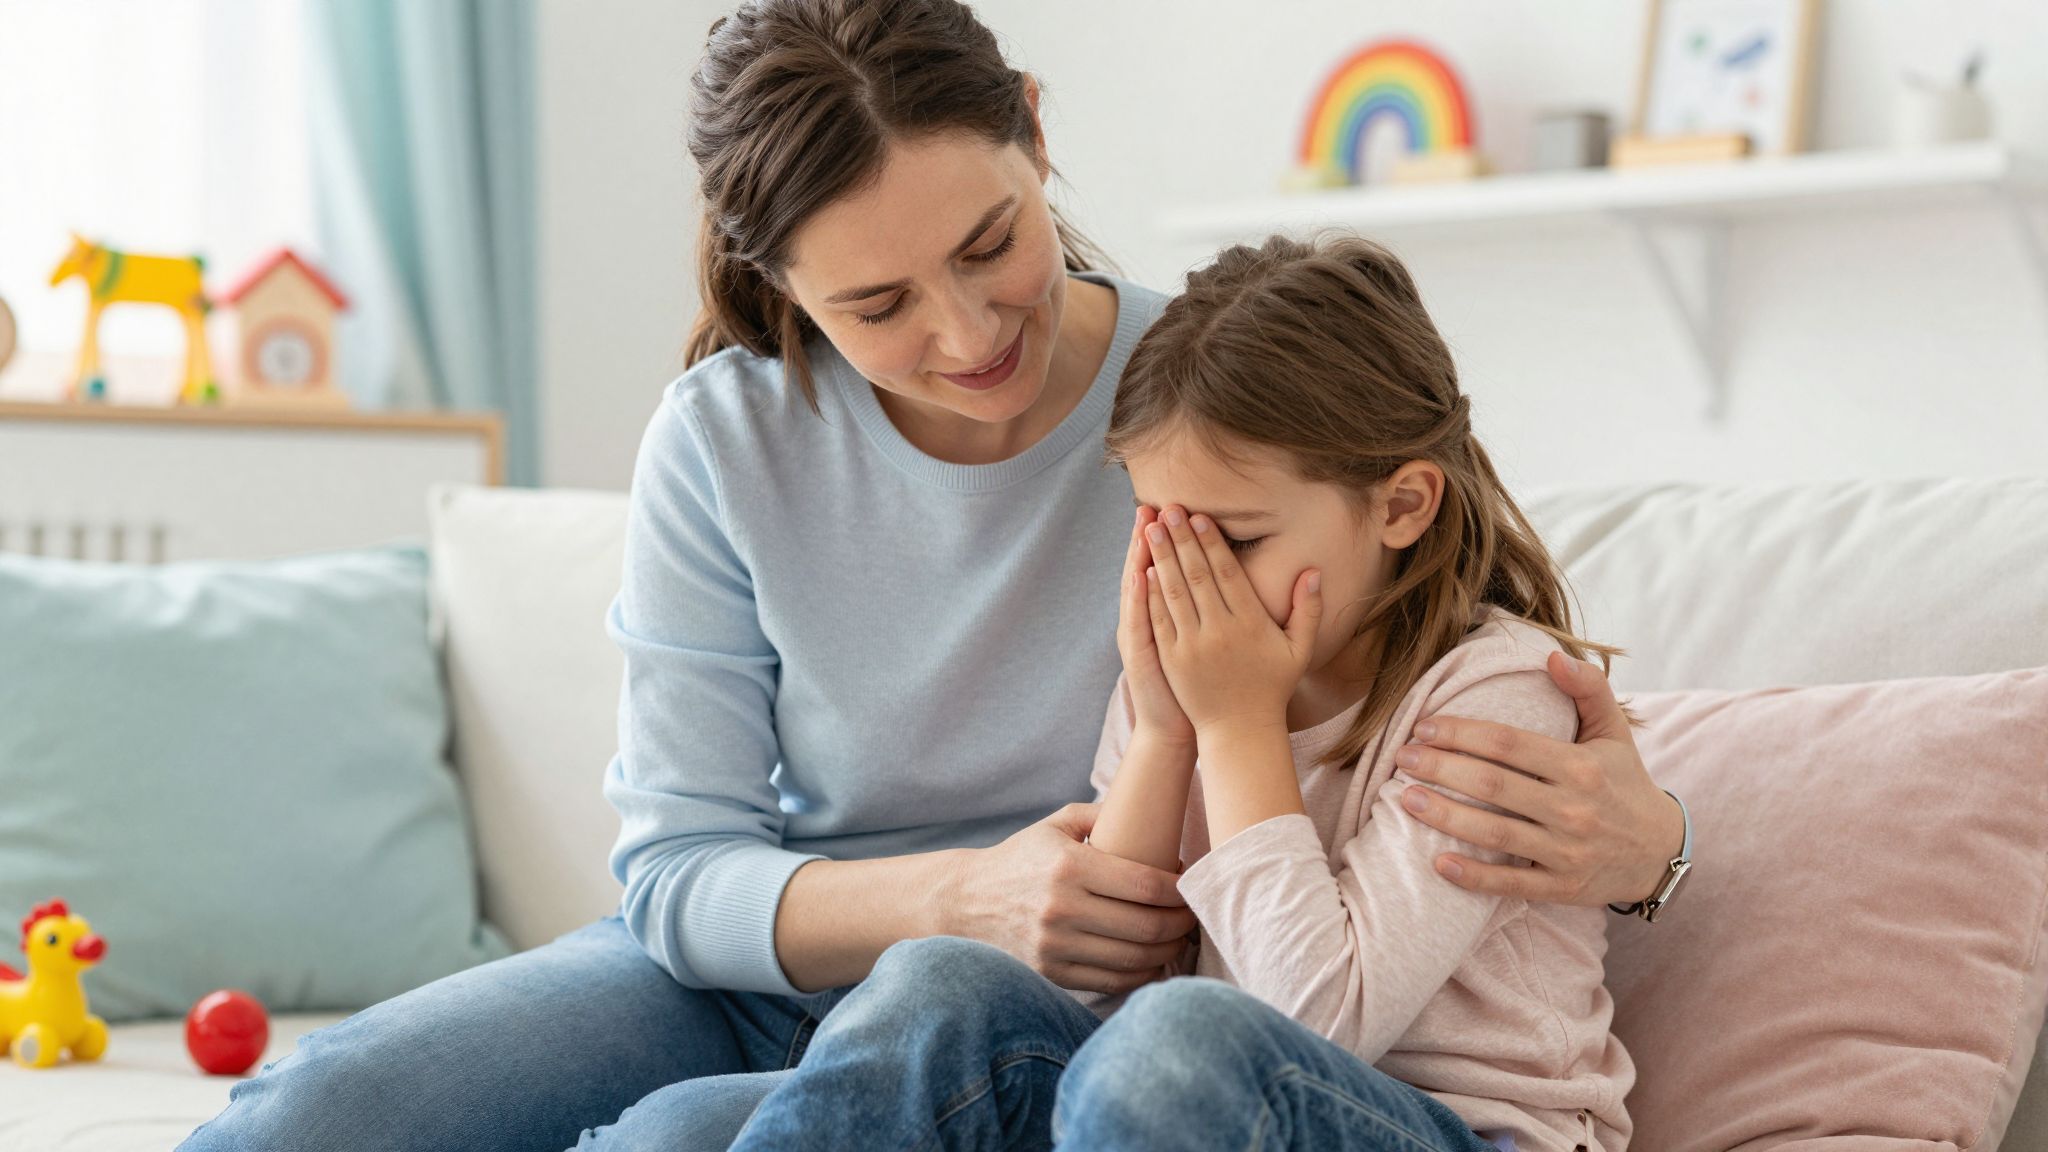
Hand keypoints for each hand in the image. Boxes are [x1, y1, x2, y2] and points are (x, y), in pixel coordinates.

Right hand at [944, 803, 1197, 994]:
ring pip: (1134, 958)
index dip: (1178, 890)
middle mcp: (1062, 908)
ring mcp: (1055, 946)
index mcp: (1069, 866)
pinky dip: (1142, 974)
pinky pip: (1112, 981)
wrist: (967, 901)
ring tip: (1179, 938)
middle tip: (1193, 915)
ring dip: (1168, 951)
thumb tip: (1154, 812)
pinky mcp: (1052, 973)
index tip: (1190, 885)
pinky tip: (1154, 961)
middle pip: (1146, 926)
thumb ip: (1102, 814)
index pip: (1144, 884)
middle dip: (1181, 923)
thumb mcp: (1055, 824)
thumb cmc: (1022, 859)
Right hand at [1118, 506, 1194, 750]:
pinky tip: (1140, 576)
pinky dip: (1138, 599)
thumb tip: (1218, 576)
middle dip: (1150, 538)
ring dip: (1140, 559)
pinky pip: (1140, 622)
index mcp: (1165, 614)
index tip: (1173, 510)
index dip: (1167, 541)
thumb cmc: (1194, 685)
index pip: (1163, 569)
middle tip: (1152, 505)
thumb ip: (1202, 610)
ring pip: (1138, 590)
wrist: (1175, 726)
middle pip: (1146, 570)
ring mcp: (1140, 636)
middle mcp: (1146, 620)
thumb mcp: (1195, 643)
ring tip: (1144, 528)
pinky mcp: (1142, 655)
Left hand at [1142, 506, 1320, 736]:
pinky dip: (1151, 594)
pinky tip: (1145, 569)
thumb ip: (1308, 610)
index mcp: (1250, 624)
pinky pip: (1161, 619)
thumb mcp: (1299, 650)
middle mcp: (1220, 631)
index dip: (1211, 542)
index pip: (1227, 573)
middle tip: (1169, 508)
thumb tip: (1314, 572)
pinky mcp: (1173, 659)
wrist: (1240, 731)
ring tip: (1152, 527)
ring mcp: (1193, 645)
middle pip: (1197, 575)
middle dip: (1181, 539)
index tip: (1199, 517)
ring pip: (1174, 592)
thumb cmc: (1272, 687)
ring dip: (1161, 557)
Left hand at [1393, 650, 1683, 906]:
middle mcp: (1573, 809)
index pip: (1508, 744)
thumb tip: (1552, 657)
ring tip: (1404, 798)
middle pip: (1493, 786)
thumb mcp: (1614, 732)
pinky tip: (1438, 862)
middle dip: (1441, 768)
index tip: (1423, 725)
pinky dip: (1473, 876)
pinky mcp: (1562, 888)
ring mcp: (1566, 852)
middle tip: (1402, 756)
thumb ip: (1589, 688)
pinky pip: (1510, 883)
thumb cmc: (1624, 782)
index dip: (1461, 733)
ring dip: (1445, 816)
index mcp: (1581, 767)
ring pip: (1494, 833)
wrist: (1661, 851)